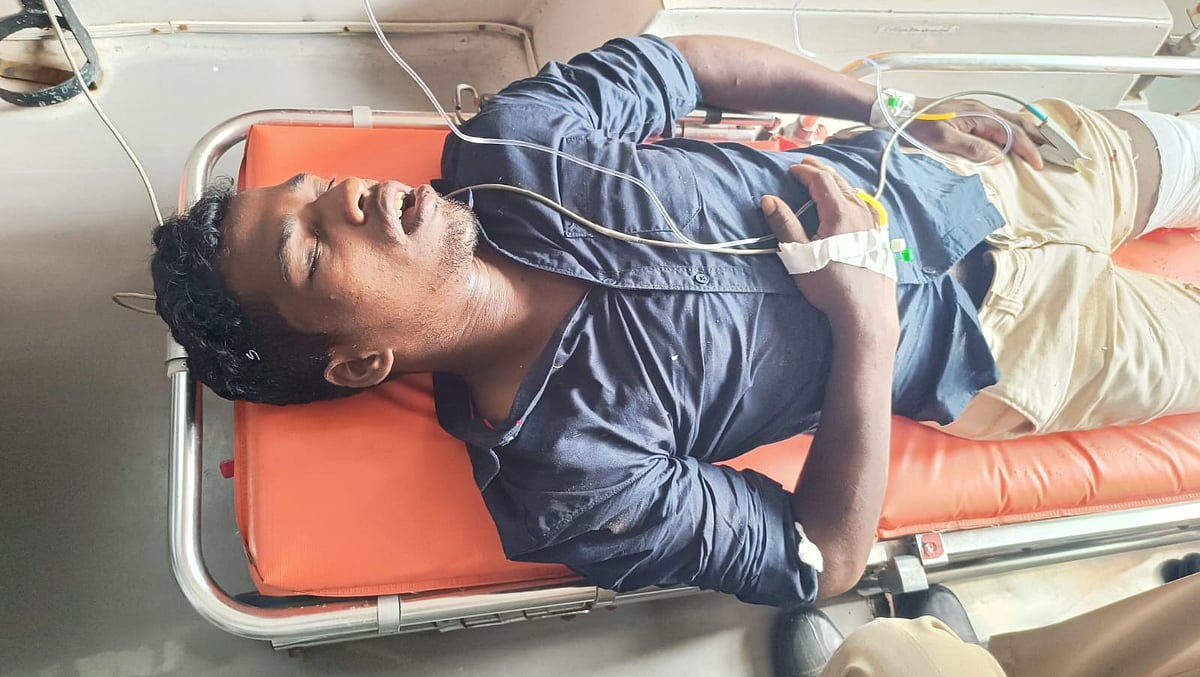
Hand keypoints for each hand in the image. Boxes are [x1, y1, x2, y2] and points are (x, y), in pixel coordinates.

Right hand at [761, 158, 898, 331]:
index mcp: (840, 212)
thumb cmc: (830, 285)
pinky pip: (866, 207)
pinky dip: (853, 197)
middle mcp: (860, 213)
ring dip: (837, 183)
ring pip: (855, 194)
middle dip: (822, 171)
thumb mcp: (800, 255)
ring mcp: (873, 225)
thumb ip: (784, 224)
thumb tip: (768, 199)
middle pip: (840, 183)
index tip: (792, 169)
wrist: (865, 312)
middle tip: (807, 165)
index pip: (821, 181)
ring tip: (826, 180)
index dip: (805, 172)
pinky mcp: (879, 239)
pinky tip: (853, 204)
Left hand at [905, 98, 1046, 168]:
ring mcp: (977, 112)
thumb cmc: (917, 125)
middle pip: (1017, 123)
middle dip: (1036, 138)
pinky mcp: (970, 116)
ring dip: (1027, 134)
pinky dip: (1013, 131)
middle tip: (1052, 152)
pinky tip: (1016, 139)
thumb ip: (972, 147)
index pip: (1012, 132)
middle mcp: (982, 110)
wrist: (898, 113)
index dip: (1027, 149)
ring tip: (1042, 146)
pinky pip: (999, 123)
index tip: (1038, 164)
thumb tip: (999, 157)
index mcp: (979, 114)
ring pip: (1010, 122)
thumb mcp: (943, 139)